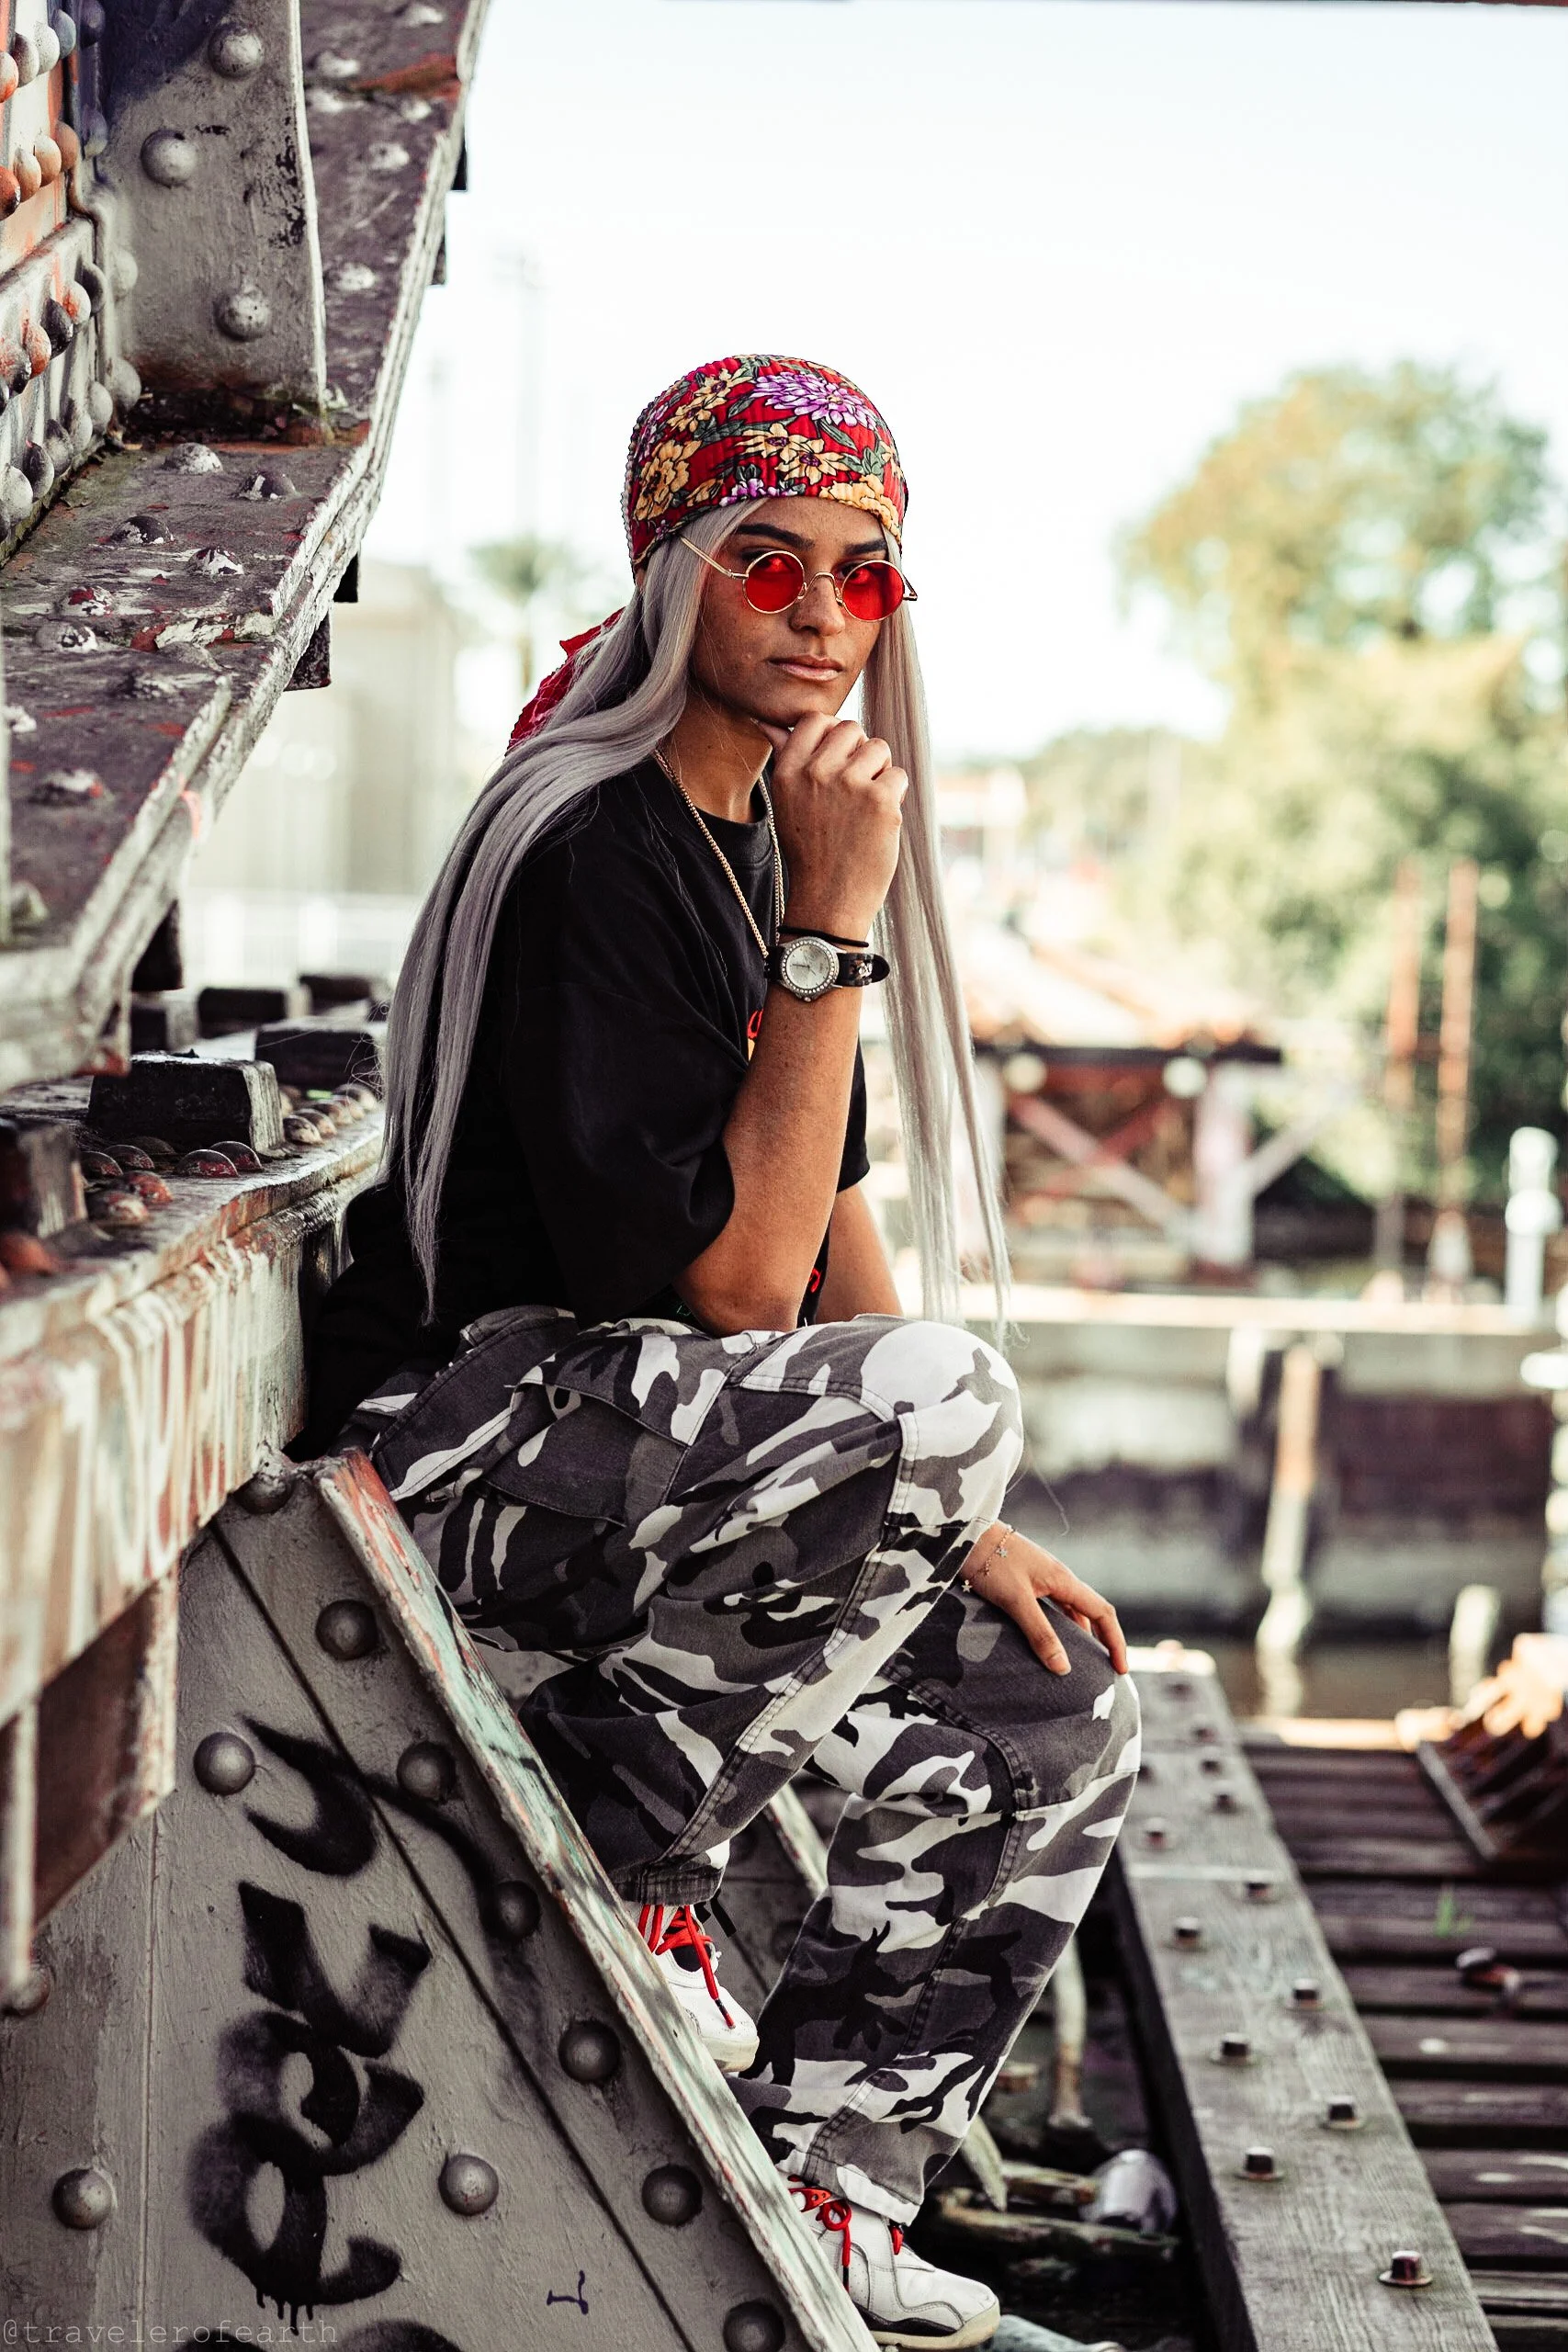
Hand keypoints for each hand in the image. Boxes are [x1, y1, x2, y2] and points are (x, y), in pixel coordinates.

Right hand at [757, 712, 905, 940]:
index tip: (837, 759)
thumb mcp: (786, 803)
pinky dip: (895, 796)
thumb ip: (785, 758)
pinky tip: (879, 821)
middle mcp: (815, 772)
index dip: (833, 734)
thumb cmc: (810, 851)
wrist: (829, 900)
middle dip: (860, 753)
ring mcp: (848, 784)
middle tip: (854, 789)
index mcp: (788, 771)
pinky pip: (898, 775)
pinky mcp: (880, 800)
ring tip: (865, 806)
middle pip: (852, 728)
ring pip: (879, 748)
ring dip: (880, 772)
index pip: (816, 719)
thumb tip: (769, 722)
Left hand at [960, 1523, 1128, 1678]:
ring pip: (1071, 1611)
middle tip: (1103, 1670)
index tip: (1120, 1669)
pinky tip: (1049, 1641)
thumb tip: (1064, 1667)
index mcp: (1064, 1580)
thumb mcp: (1016, 1601)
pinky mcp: (1027, 1580)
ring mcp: (1044, 1578)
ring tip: (1078, 1662)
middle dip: (1101, 1640)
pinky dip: (1059, 1627)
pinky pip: (1054, 1607)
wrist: (967, 1536)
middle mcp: (1059, 1578)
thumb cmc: (991, 1563)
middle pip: (1090, 1612)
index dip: (1115, 1641)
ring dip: (1079, 1635)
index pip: (1102, 1613)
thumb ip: (1040, 1633)